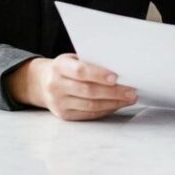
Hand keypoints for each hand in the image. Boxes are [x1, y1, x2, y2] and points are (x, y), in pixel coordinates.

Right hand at [4, 54, 137, 120]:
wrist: (42, 83)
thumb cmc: (66, 68)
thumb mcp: (72, 59)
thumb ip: (90, 62)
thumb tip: (121, 68)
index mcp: (59, 67)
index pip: (80, 71)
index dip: (99, 74)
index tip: (116, 77)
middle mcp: (56, 86)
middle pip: (88, 91)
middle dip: (113, 92)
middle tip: (132, 91)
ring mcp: (59, 103)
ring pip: (91, 105)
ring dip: (113, 103)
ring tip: (129, 98)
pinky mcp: (64, 115)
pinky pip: (89, 114)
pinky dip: (106, 109)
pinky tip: (118, 104)